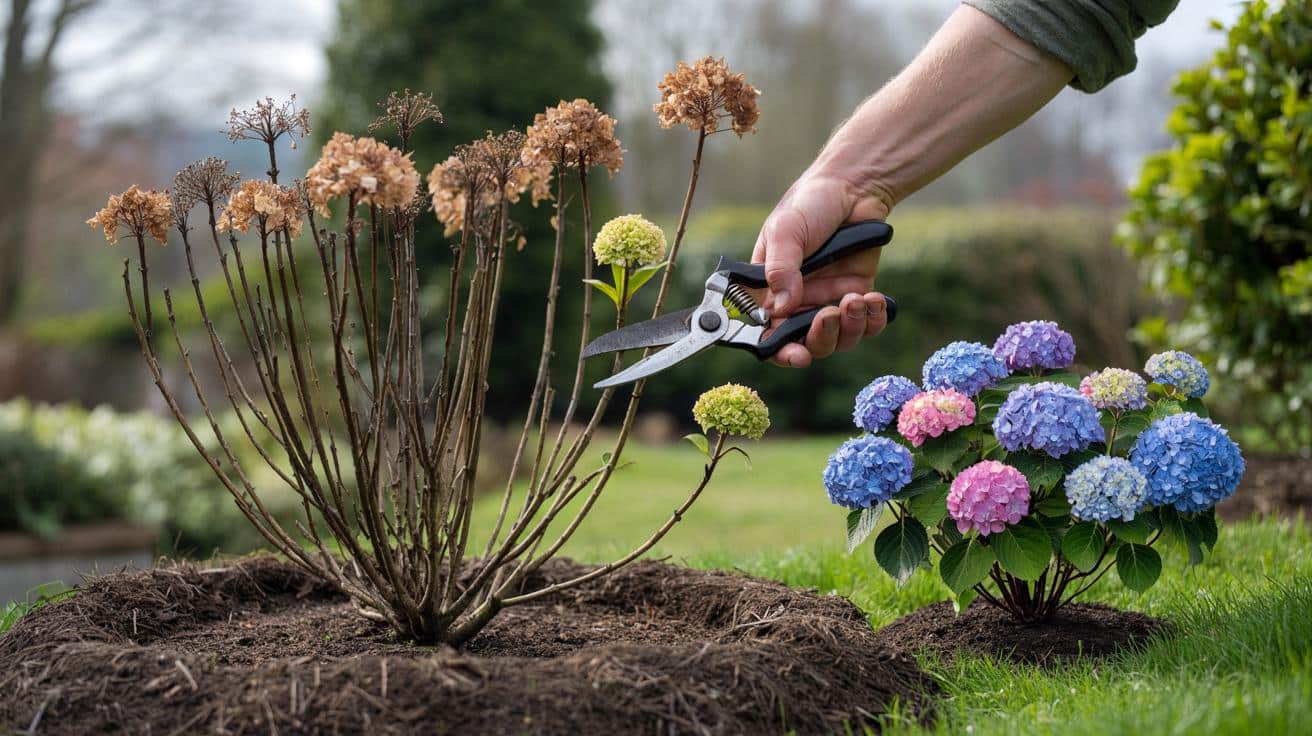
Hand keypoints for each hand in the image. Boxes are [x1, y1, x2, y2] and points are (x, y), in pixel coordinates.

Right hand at [751, 174, 893, 367]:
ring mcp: (828, 300)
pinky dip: (873, 320)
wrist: (854, 188)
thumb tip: (779, 309)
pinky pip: (867, 325)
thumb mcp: (786, 231)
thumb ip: (780, 269)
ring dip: (849, 328)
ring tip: (855, 299)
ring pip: (838, 340)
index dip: (778, 351)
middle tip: (828, 317)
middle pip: (805, 344)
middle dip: (819, 339)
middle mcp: (797, 301)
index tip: (795, 355)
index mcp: (770, 290)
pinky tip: (874, 300)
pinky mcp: (857, 295)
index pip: (767, 332)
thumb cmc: (810, 204)